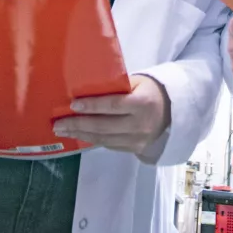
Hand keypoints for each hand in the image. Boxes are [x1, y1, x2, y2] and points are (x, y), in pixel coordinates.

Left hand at [53, 75, 170, 154]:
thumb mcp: (138, 82)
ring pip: (104, 139)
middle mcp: (140, 124)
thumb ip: (117, 87)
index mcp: (142, 103)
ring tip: (63, 131)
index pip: (113, 105)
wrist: (174, 112)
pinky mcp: (135, 149)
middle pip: (104, 126)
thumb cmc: (150, 91)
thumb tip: (86, 87)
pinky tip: (79, 135)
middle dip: (78, 125)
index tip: (73, 105)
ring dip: (81, 135)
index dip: (92, 106)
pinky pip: (109, 145)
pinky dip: (92, 140)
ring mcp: (138, 140)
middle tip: (58, 124)